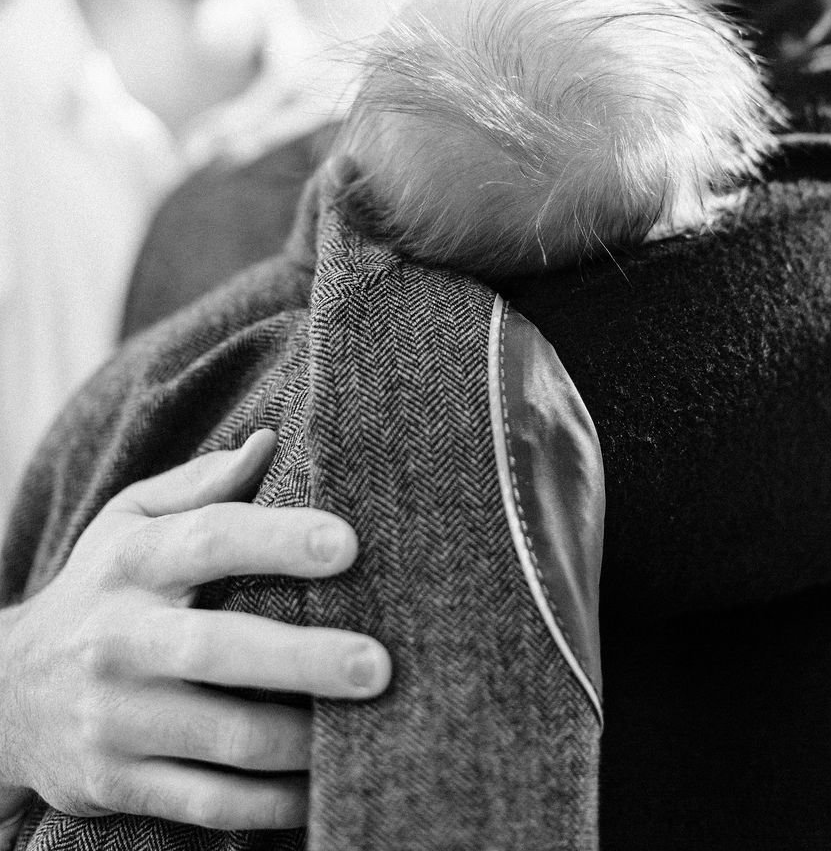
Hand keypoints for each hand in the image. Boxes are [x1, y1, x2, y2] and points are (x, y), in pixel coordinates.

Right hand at [0, 429, 390, 830]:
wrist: (4, 693)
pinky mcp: (116, 782)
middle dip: (304, 658)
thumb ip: (202, 483)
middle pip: (219, 650)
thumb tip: (271, 442)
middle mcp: (120, 639)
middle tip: (377, 664)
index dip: (278, 539)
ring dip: (300, 740)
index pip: (210, 539)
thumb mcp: (129, 521)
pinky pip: (207, 802)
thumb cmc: (99, 589)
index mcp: (132, 562)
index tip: (346, 543)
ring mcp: (117, 718)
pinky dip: (270, 803)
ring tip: (367, 729)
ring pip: (221, 738)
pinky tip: (319, 787)